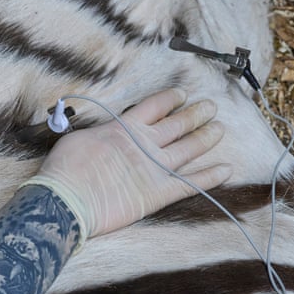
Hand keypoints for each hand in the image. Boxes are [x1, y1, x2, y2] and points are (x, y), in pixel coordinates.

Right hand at [24, 89, 229, 243]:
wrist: (67, 198)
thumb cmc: (65, 168)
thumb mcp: (80, 137)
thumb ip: (101, 133)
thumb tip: (106, 132)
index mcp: (126, 127)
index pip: (155, 106)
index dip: (170, 99)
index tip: (182, 94)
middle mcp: (146, 143)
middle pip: (178, 124)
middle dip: (196, 114)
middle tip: (210, 108)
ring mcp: (156, 167)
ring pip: (190, 148)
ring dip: (207, 137)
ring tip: (220, 128)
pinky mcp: (160, 193)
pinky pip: (192, 182)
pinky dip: (211, 176)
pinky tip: (227, 169)